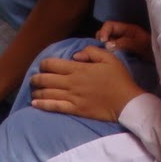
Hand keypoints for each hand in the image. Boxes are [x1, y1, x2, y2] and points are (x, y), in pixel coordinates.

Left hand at [29, 46, 147, 121]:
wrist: (126, 102)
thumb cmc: (119, 78)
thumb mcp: (108, 57)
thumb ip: (90, 52)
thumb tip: (74, 56)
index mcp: (78, 68)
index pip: (52, 64)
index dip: (44, 64)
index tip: (43, 66)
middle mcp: (72, 82)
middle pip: (45, 79)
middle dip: (36, 78)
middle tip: (35, 79)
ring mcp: (72, 97)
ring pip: (47, 93)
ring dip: (37, 91)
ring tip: (33, 91)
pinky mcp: (75, 109)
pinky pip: (55, 107)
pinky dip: (42, 105)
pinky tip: (34, 104)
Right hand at [94, 20, 150, 60]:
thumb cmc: (153, 49)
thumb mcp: (140, 44)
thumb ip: (125, 43)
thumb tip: (107, 45)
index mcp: (127, 29)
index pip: (109, 25)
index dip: (104, 32)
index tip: (103, 43)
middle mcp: (123, 35)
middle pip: (106, 33)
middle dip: (101, 39)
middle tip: (101, 50)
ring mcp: (123, 44)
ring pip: (107, 42)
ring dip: (103, 47)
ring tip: (103, 55)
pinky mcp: (123, 53)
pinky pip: (112, 51)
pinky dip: (107, 53)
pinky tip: (107, 59)